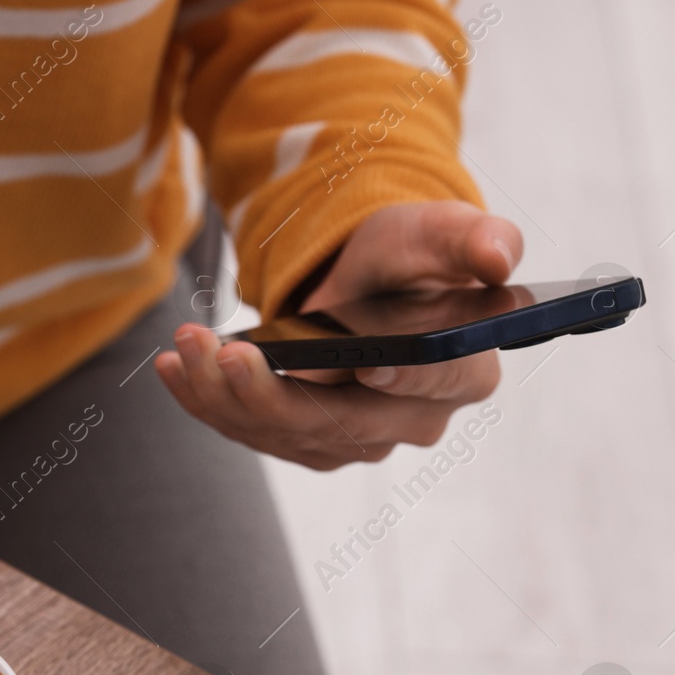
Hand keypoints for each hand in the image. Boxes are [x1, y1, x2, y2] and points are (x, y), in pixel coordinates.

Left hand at [157, 200, 522, 469]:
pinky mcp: (308, 442)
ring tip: (186, 345)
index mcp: (465, 371)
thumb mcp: (437, 231)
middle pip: (343, 423)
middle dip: (276, 391)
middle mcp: (415, 419)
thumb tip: (498, 257)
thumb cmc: (406, 254)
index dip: (401, 380)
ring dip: (226, 394)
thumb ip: (473, 238)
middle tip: (226, 351)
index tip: (363, 368)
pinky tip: (175, 367)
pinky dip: (208, 402)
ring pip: (287, 432)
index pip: (436, 384)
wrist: (359, 279)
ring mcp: (358, 440)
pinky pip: (253, 432)